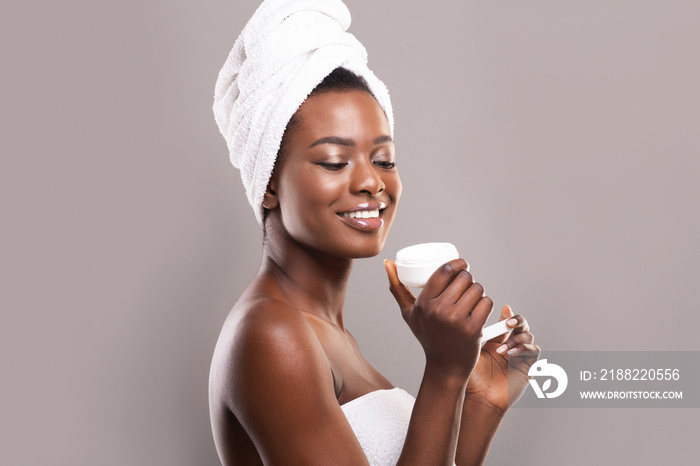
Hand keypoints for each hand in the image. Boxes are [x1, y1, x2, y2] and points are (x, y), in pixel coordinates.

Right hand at [384, 259, 493, 378]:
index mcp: (424, 304)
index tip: (463, 264)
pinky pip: (486, 303)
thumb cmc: (428, 335)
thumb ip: (397, 288)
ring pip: (477, 289)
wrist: (445, 365)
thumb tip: (387, 262)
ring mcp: (456, 320)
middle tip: (467, 286)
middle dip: (469, 278)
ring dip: (478, 291)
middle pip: (463, 278)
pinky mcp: (473, 329)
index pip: (444, 272)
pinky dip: (486, 304)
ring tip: (473, 298)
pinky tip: (480, 309)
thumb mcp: (409, 313)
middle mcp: (438, 310)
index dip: (457, 263)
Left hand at [466, 305, 539, 414]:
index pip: (508, 322)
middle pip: (522, 326)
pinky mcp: (528, 368)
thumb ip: (480, 333)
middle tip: (509, 323)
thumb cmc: (472, 379)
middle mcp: (511, 347)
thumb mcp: (474, 351)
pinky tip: (511, 353)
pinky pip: (534, 351)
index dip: (509, 315)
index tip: (505, 311)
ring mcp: (520, 357)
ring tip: (502, 349)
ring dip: (517, 339)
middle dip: (518, 321)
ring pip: (528, 337)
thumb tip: (481, 313)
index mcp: (497, 341)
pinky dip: (525, 348)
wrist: (480, 399)